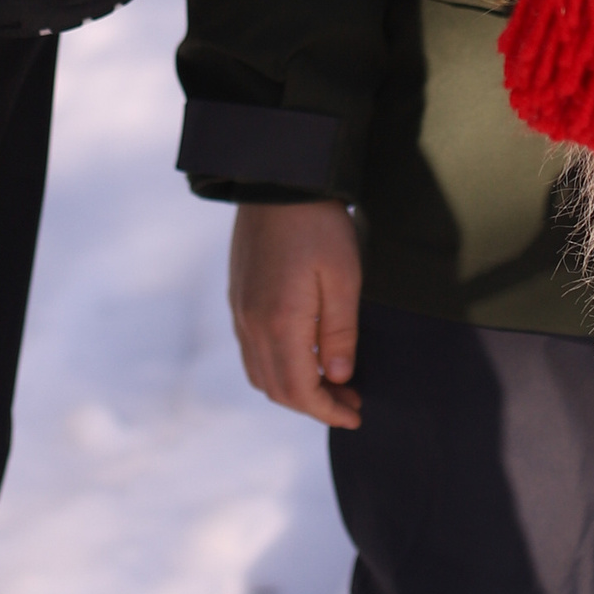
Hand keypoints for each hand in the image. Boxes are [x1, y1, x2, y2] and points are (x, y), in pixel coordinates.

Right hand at [229, 199, 362, 427]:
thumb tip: (337, 378)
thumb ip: (339, 333)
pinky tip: (304, 354)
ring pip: (260, 372)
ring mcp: (239, 309)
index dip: (328, 411)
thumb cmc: (319, 225)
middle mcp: (251, 323)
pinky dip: (277, 366)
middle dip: (313, 404)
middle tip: (350, 399)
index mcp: (279, 322)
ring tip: (330, 382)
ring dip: (293, 387)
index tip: (356, 415)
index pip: (299, 391)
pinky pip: (251, 350)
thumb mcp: (344, 277)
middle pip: (276, 388)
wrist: (278, 178)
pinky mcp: (237, 295)